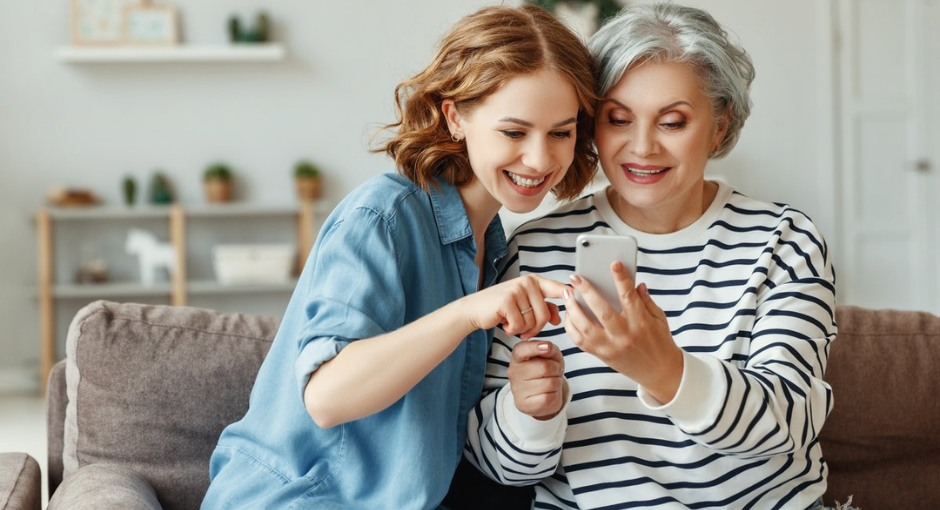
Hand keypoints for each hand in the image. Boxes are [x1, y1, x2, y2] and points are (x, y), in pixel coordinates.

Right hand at [465, 274, 568, 340]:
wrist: (474, 309)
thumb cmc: (502, 308)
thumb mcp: (525, 306)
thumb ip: (543, 308)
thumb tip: (559, 317)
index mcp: (534, 281)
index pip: (558, 288)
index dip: (570, 294)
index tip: (579, 296)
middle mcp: (527, 282)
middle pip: (545, 314)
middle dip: (536, 328)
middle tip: (524, 331)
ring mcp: (517, 290)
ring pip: (532, 321)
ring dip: (522, 330)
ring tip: (512, 324)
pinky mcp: (507, 301)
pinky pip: (519, 324)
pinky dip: (512, 330)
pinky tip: (504, 324)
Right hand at [507, 340, 566, 419]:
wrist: (542, 396)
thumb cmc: (545, 372)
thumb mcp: (550, 356)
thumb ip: (550, 348)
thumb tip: (546, 347)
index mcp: (517, 358)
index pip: (521, 350)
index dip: (535, 347)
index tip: (547, 347)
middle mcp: (514, 373)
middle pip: (544, 367)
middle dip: (556, 369)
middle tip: (554, 371)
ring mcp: (518, 390)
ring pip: (550, 383)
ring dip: (557, 382)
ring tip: (551, 382)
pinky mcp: (525, 405)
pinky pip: (549, 397)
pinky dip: (555, 395)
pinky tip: (548, 393)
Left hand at [564, 261, 682, 402]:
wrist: (659, 372)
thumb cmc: (659, 342)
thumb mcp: (659, 319)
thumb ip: (646, 301)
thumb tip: (636, 283)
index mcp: (641, 323)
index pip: (629, 298)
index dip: (621, 279)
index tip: (614, 264)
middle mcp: (624, 336)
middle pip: (602, 312)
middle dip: (587, 292)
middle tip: (575, 277)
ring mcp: (611, 348)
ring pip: (586, 328)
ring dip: (573, 309)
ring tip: (567, 294)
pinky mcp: (601, 356)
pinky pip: (580, 342)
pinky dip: (571, 327)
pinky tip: (569, 314)